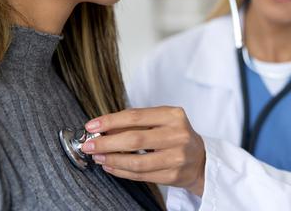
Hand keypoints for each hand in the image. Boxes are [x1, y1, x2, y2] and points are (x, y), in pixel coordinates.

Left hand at [81, 106, 205, 195]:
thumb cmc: (176, 136)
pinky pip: (141, 176)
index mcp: (174, 115)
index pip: (136, 116)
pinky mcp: (173, 176)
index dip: (110, 121)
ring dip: (112, 160)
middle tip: (89, 145)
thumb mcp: (162, 122)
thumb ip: (136, 123)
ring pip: (136, 161)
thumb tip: (104, 128)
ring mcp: (177, 157)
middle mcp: (178, 135)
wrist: (201, 160)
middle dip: (106, 143)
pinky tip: (111, 167)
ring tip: (98, 157)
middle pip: (134, 139)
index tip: (92, 126)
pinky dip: (122, 172)